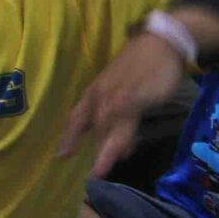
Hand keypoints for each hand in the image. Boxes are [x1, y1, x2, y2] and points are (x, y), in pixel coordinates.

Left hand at [62, 26, 202, 175]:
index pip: (77, 117)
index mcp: (94, 93)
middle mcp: (101, 95)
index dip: (70, 137)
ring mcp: (118, 95)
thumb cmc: (136, 67)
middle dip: (89, 148)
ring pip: (106, 126)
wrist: (157, 44)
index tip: (61, 156)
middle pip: (90, 125)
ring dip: (105, 149)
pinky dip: (124, 136)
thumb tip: (106, 136)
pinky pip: (126, 119)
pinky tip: (125, 150)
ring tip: (102, 169)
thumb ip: (109, 109)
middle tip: (91, 173)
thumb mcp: (115, 86)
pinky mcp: (136, 96)